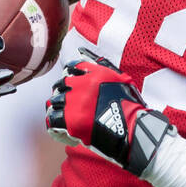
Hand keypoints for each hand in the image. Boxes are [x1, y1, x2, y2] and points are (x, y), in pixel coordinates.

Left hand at [45, 48, 175, 175]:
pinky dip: (54, 124)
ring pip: (54, 102)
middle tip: (65, 102)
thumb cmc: (131, 108)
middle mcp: (83, 85)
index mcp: (96, 74)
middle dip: (61, 92)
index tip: (70, 83)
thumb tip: (87, 56)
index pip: (72, 67)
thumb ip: (105, 69)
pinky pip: (53, 119)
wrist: (133, 130)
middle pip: (61, 85)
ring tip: (62, 116)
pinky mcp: (71, 120)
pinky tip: (60, 128)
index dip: (69, 75)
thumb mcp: (122, 81)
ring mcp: (75, 103)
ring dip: (57, 108)